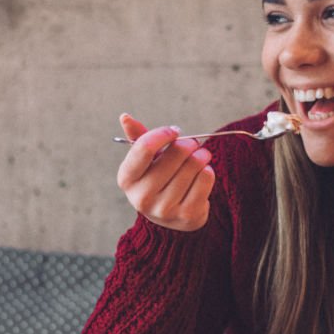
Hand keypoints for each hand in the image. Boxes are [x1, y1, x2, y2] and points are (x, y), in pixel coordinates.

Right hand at [116, 113, 214, 230]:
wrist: (171, 216)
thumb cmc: (157, 179)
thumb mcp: (145, 161)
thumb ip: (138, 139)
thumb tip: (125, 117)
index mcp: (126, 179)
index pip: (145, 147)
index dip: (163, 134)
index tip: (175, 131)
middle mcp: (141, 197)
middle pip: (176, 153)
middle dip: (188, 143)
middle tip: (192, 144)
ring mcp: (164, 208)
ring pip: (194, 165)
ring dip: (201, 155)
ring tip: (200, 156)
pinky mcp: (187, 215)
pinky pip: (206, 178)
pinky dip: (208, 170)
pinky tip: (202, 173)